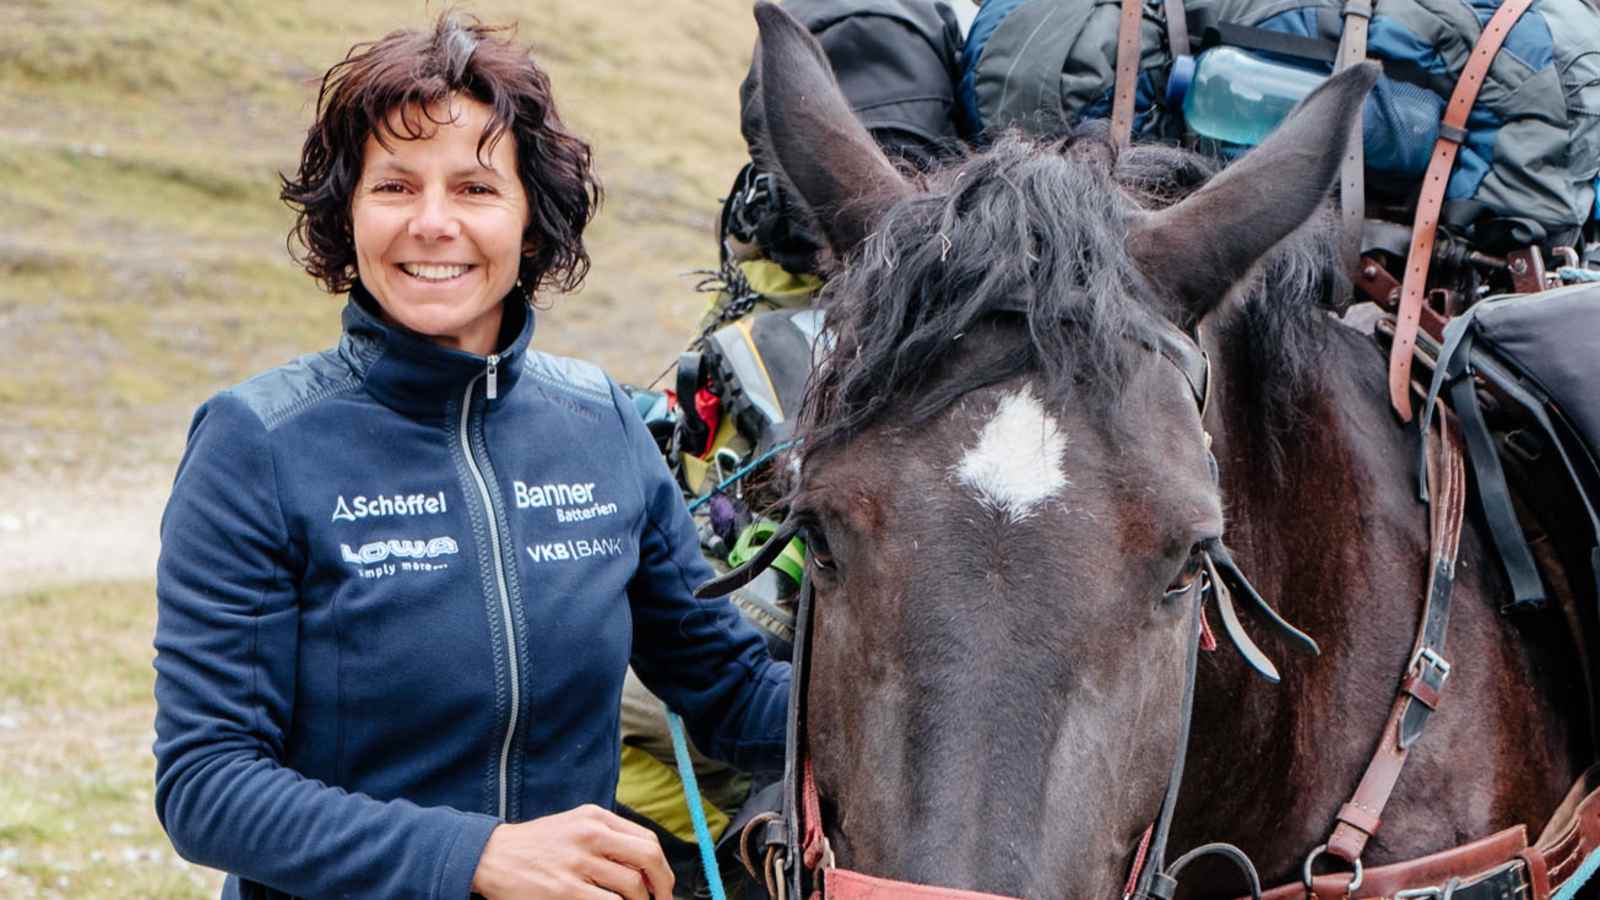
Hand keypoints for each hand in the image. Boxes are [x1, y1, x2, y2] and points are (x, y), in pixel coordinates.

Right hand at [470, 804, 675, 899]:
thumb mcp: (574, 825)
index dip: (662, 866)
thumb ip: (607, 837)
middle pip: (648, 858)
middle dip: (662, 885)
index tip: (662, 884)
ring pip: (632, 886)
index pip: (646, 840)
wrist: (492, 855)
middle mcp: (591, 834)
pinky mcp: (566, 889)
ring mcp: (579, 862)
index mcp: (596, 817)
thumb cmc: (536, 845)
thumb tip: (643, 864)